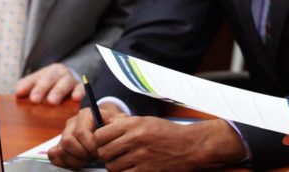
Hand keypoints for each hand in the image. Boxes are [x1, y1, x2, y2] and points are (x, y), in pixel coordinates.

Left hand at [15, 63, 84, 104]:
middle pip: (49, 79)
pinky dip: (79, 92)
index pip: (34, 78)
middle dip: (42, 89)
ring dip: (58, 91)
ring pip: (65, 82)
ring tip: (52, 101)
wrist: (71, 78)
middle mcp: (59, 73)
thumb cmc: (51, 84)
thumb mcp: (38, 82)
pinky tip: (76, 98)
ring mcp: (70, 79)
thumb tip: (18, 93)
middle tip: (34, 99)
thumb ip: (27, 87)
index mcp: (45, 72)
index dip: (27, 85)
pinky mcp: (81, 86)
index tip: (19, 93)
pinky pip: (81, 88)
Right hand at [47, 103, 125, 168]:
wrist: (108, 127)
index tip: (100, 151)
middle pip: (68, 141)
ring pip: (60, 149)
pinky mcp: (60, 145)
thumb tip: (116, 127)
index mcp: (86, 114)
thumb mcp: (120, 121)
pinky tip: (77, 163)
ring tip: (87, 160)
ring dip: (74, 159)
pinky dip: (63, 162)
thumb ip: (119, 123)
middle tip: (93, 157)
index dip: (90, 145)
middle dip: (82, 153)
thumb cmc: (115, 125)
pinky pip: (53, 154)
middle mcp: (73, 122)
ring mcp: (64, 134)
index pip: (81, 132)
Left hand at [94, 117, 245, 170]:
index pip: (100, 135)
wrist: (189, 146)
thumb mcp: (146, 121)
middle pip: (103, 152)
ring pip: (111, 166)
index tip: (104, 143)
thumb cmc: (167, 133)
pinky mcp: (145, 171)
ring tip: (126, 160)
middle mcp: (135, 139)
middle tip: (115, 153)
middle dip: (107, 154)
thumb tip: (103, 123)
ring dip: (116, 165)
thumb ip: (124, 123)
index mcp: (134, 124)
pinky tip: (133, 167)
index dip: (99, 141)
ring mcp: (140, 156)